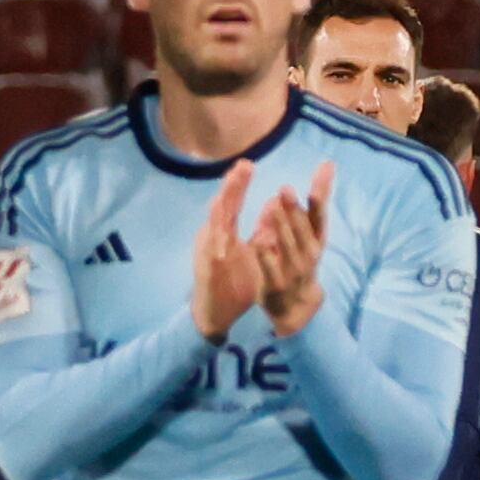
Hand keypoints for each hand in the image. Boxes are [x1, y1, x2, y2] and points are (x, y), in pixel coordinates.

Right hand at [189, 167, 257, 338]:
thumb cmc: (234, 283)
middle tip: (241, 166)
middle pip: (221, 209)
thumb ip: (262, 230)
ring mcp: (207, 254)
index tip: (247, 164)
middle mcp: (212, 239)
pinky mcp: (205, 272)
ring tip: (226, 194)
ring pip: (212, 230)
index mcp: (224, 233)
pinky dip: (214, 246)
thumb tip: (274, 205)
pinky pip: (210, 258)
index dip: (238, 185)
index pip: (232, 204)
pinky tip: (219, 236)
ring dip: (219, 212)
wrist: (214, 315)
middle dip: (230, 189)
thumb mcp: (253, 252)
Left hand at [251, 165, 334, 336]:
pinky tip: (259, 240)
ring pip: (287, 245)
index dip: (322, 190)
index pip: (321, 211)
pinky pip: (270, 266)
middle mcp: (309, 253)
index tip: (325, 167)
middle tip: (285, 188)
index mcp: (316, 239)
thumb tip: (298, 183)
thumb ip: (300, 211)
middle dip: (294, 209)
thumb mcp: (305, 237)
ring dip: (281, 226)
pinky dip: (266, 254)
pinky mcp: (276, 283)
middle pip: (303, 227)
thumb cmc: (299, 264)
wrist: (296, 307)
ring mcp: (293, 269)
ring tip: (273, 207)